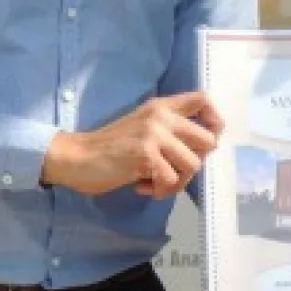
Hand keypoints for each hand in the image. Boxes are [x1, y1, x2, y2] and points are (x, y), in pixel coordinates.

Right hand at [40, 92, 223, 197]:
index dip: (214, 121)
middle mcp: (162, 116)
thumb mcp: (143, 127)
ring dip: (177, 182)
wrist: (76, 157)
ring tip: (154, 182)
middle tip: (174, 170)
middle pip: (209, 140)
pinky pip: (172, 181)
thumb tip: (202, 149)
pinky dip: (160, 191)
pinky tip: (141, 186)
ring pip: (193, 165)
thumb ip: (170, 131)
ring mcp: (154, 134)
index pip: (203, 100)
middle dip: (195, 162)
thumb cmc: (110, 147)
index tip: (205, 142)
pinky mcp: (145, 155)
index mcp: (162, 107)